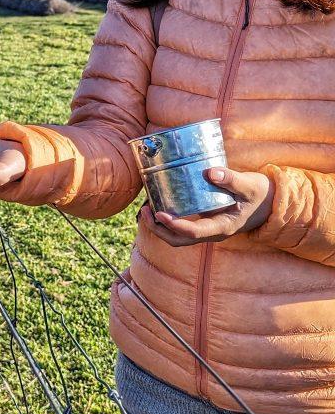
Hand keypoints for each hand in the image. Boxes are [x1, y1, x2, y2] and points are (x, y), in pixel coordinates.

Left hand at [141, 167, 273, 246]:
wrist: (268, 205)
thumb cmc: (259, 194)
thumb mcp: (249, 184)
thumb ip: (231, 179)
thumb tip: (211, 172)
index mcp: (223, 227)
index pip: (194, 232)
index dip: (174, 225)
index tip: (159, 213)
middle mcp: (213, 233)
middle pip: (179, 241)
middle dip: (159, 230)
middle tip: (144, 212)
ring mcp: (208, 230)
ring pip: (178, 238)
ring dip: (160, 228)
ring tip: (145, 209)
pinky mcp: (205, 224)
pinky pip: (182, 229)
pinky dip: (167, 222)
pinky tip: (159, 206)